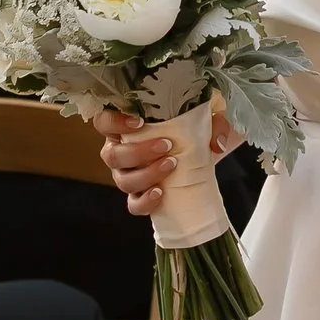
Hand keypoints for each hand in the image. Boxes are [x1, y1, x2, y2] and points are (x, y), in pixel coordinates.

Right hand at [96, 103, 241, 215]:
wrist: (203, 153)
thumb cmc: (194, 127)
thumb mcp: (208, 115)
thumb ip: (215, 122)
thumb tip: (216, 144)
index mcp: (127, 127)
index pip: (103, 122)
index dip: (114, 122)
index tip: (139, 122)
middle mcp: (120, 151)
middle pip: (112, 155)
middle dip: (138, 152)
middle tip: (167, 146)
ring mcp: (127, 175)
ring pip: (122, 180)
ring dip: (145, 175)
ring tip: (172, 165)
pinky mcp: (139, 196)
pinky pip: (133, 204)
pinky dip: (145, 202)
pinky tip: (161, 194)